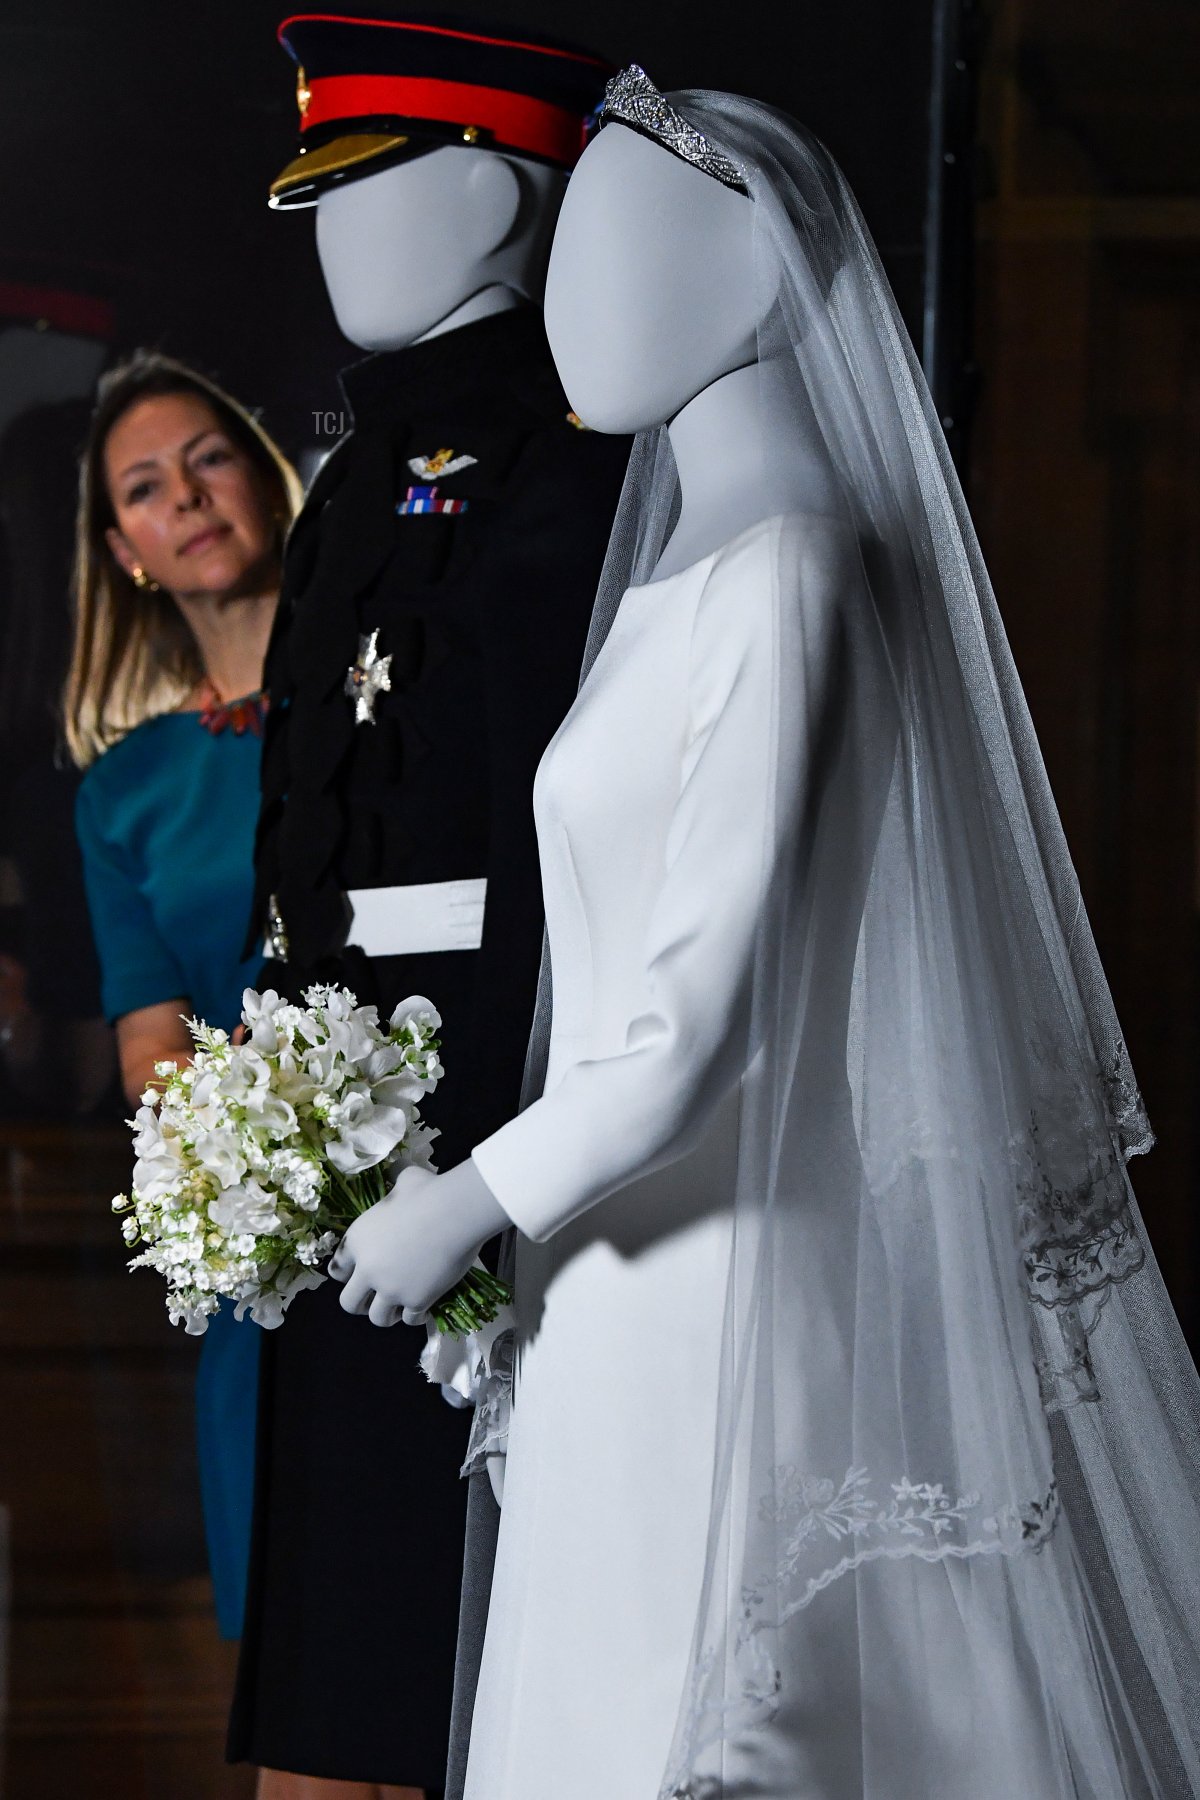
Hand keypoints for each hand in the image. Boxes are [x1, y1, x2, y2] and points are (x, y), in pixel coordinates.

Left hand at [328, 1159, 509, 1327]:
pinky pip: (410, 1320)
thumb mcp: (403, 1180)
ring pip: (378, 1318)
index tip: (358, 1274)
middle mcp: (368, 1269)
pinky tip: (424, 1306)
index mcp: (358, 1240)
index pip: (337, 1269)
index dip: (347, 1274)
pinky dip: (416, 1315)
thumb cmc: (427, 1192)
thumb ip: (395, 1181)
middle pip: (349, 1303)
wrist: (453, 1213)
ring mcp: (391, 1289)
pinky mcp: (416, 1301)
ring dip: (387, 1314)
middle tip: (375, 1299)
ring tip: (399, 1308)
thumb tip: (400, 1166)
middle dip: (360, 1303)